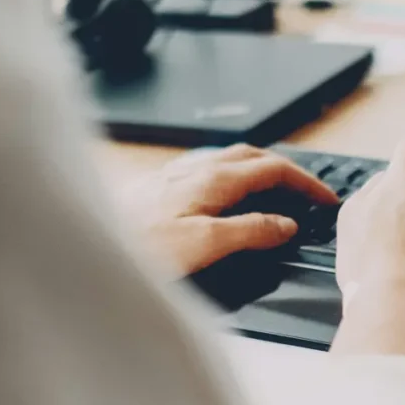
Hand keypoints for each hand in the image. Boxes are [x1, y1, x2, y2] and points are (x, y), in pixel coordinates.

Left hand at [120, 144, 337, 275]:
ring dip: (260, 171)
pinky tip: (226, 198)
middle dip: (287, 171)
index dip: (305, 182)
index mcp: (213, 179)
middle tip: (307, 193)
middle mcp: (195, 169)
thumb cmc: (136, 247)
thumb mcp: (204, 245)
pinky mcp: (159, 187)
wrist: (79, 246)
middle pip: (254, 157)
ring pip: (230, 161)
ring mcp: (176, 175)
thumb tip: (285, 225)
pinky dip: (234, 179)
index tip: (325, 200)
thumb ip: (250, 231)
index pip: (274, 168)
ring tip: (276, 192)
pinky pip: (209, 172)